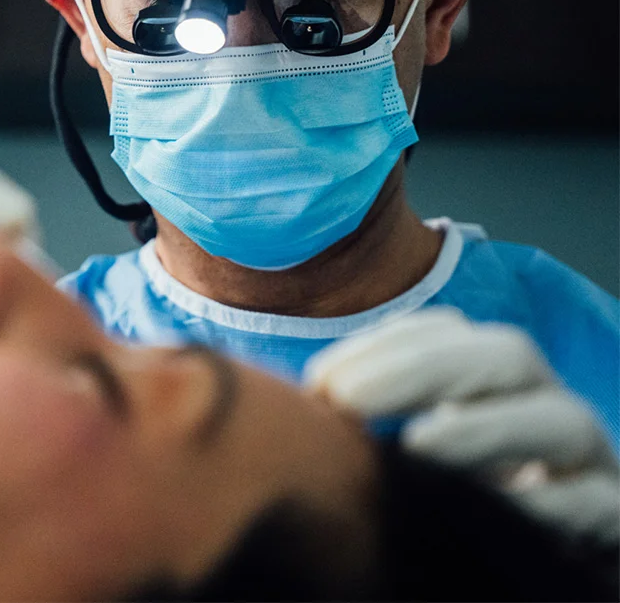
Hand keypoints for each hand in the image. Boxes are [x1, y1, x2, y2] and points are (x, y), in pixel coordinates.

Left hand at [304, 307, 618, 543]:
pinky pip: (596, 502)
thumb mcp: (419, 454)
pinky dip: (554, 503)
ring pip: (562, 420)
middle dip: (423, 366)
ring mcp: (585, 462)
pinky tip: (503, 509)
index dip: (382, 345)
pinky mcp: (612, 518)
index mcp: (492, 381)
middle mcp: (542, 405)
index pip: (445, 333)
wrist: (550, 565)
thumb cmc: (464, 502)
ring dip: (486, 428)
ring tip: (416, 446)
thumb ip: (376, 423)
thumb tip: (309, 404)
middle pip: (505, 355)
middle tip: (345, 398)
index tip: (318, 382)